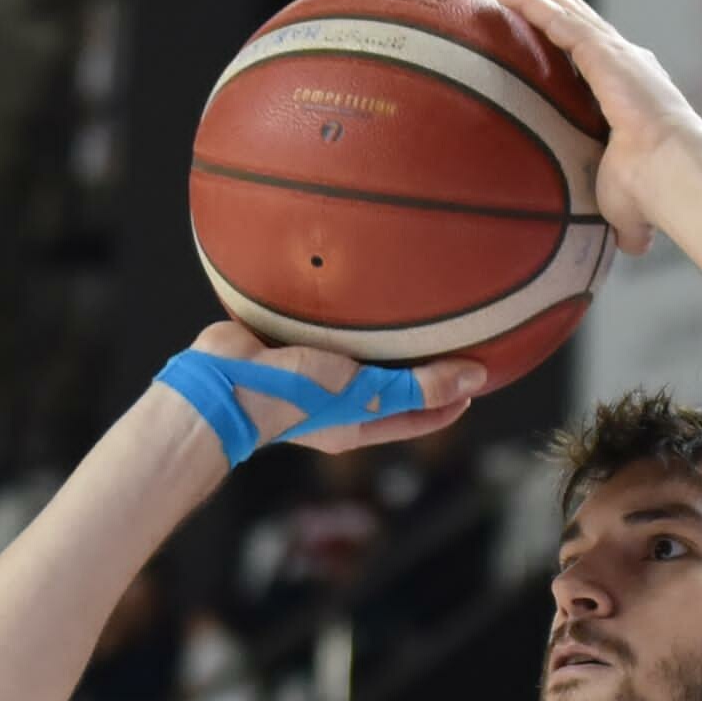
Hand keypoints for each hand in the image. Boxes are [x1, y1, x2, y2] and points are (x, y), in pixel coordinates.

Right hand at [174, 322, 478, 456]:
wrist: (222, 382)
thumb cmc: (293, 399)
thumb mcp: (364, 394)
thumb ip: (416, 387)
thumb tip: (476, 378)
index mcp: (356, 422)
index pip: (416, 415)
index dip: (450, 398)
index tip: (480, 373)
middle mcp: (335, 400)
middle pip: (390, 383)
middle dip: (419, 362)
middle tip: (451, 329)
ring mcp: (310, 372)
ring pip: (356, 350)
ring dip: (379, 330)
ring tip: (406, 297)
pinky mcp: (286, 343)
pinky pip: (322, 323)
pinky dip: (339, 305)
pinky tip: (349, 278)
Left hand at [489, 0, 701, 253]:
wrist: (677, 174)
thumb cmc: (655, 194)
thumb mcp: (629, 201)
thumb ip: (629, 216)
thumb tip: (635, 245)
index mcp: (634, 94)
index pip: (599, 61)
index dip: (579, 42)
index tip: (559, 32)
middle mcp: (629, 66)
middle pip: (583, 25)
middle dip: (558, 4)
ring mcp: (617, 56)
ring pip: (568, 14)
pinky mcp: (603, 53)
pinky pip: (557, 20)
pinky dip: (531, 3)